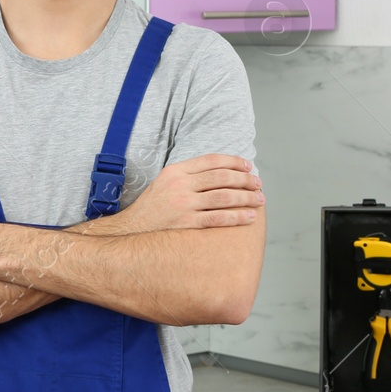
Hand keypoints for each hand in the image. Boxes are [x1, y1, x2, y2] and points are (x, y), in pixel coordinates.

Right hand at [102, 153, 262, 233]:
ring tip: (259, 199)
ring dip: (246, 197)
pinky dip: (237, 217)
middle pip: (221, 177)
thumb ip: (188, 174)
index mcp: (175, 171)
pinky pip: (218, 218)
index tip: (248, 166)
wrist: (131, 231)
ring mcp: (183, 205)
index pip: (211, 160)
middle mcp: (180, 185)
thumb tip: (220, 172)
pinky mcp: (186, 224)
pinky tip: (250, 216)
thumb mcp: (165, 182)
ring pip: (224, 197)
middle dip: (244, 180)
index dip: (233, 162)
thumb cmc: (153, 207)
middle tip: (258, 184)